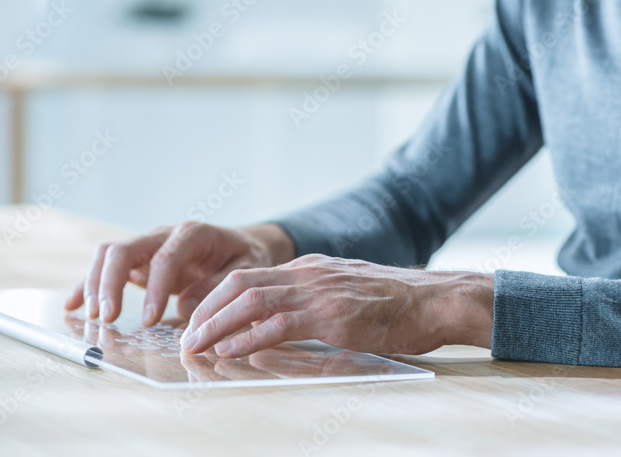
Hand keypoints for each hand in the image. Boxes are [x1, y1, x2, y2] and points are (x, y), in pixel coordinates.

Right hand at [64, 222, 294, 325]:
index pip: (166, 257)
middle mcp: (164, 234)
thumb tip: (185, 308)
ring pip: (109, 254)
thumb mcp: (246, 271)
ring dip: (95, 284)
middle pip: (125, 249)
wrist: (244, 245)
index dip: (156, 288)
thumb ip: (218, 287)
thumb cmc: (247, 258)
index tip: (151, 320)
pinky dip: (87, 285)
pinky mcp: (138, 260)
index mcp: (193, 234)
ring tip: (93, 317)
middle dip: (111, 283)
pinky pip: (106, 267)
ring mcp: (147, 245)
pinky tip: (73, 305)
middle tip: (109, 317)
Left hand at [180, 254, 493, 358]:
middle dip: (204, 309)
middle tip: (184, 334)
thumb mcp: (345, 292)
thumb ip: (312, 302)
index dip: (215, 298)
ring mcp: (318, 291)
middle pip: (238, 283)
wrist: (436, 299)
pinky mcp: (332, 314)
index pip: (247, 276)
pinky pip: (278, 324)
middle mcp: (306, 273)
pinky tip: (229, 350)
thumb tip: (280, 324)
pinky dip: (247, 338)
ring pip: (250, 300)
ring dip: (216, 324)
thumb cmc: (396, 304)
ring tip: (195, 344)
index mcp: (307, 268)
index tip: (196, 320)